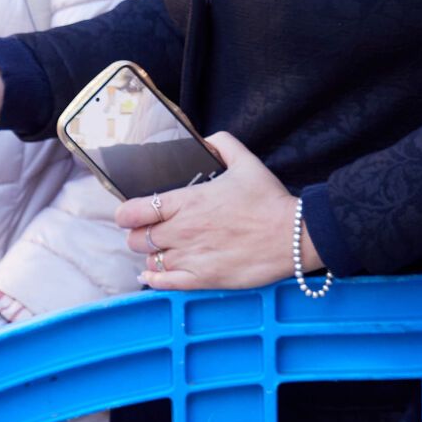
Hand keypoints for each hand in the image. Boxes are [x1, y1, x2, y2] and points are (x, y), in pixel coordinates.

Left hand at [117, 132, 305, 290]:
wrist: (296, 236)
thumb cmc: (270, 201)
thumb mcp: (246, 161)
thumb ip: (221, 144)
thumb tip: (206, 138)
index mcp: (186, 202)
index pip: (133, 211)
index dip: (126, 214)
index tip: (130, 214)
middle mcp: (182, 230)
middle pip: (136, 239)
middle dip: (139, 235)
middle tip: (150, 232)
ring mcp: (191, 257)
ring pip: (149, 260)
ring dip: (151, 255)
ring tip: (162, 250)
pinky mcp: (204, 279)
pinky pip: (164, 283)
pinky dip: (154, 279)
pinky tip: (153, 274)